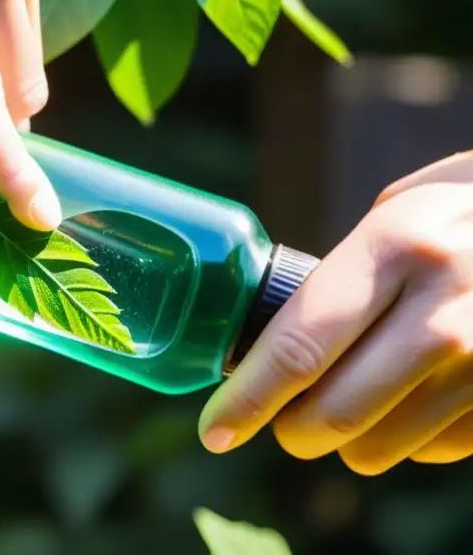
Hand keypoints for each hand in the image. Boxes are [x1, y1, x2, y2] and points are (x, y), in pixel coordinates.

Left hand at [199, 151, 472, 473]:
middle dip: (290, 432)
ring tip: (349, 403)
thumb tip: (272, 336)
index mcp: (396, 246)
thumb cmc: (464, 210)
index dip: (248, 398)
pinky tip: (412, 399)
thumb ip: (343, 271)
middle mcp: (443, 308)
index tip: (214, 430)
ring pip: (379, 447)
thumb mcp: (401, 212)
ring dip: (347, 441)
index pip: (300, 344)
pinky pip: (434, 452)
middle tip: (282, 422)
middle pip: (332, 412)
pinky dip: (408, 438)